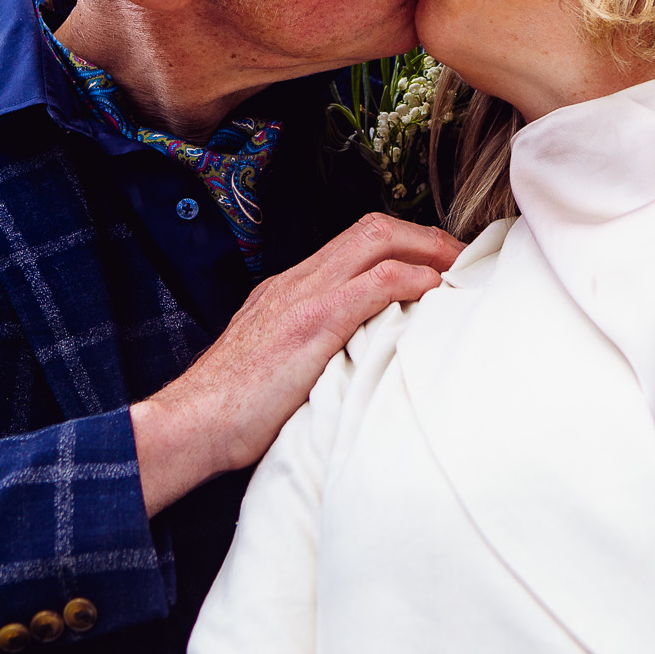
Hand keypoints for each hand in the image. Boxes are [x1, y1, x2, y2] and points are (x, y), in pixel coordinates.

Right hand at [130, 212, 461, 514]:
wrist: (190, 424)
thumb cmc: (230, 410)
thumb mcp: (275, 363)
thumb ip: (313, 346)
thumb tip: (359, 355)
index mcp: (288, 289)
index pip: (354, 243)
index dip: (401, 244)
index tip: (437, 263)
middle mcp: (296, 281)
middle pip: (370, 229)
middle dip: (424, 236)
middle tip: (464, 257)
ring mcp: (302, 296)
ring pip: (375, 242)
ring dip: (426, 249)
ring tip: (460, 269)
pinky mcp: (311, 323)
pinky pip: (373, 284)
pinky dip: (411, 280)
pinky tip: (434, 292)